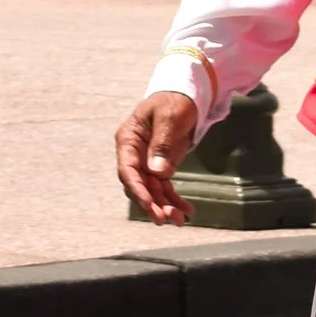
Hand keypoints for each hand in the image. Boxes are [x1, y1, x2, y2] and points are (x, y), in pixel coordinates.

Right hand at [115, 90, 199, 224]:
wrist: (185, 96)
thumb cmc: (173, 101)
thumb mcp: (168, 117)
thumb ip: (161, 143)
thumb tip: (156, 171)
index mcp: (129, 140)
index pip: (127, 170)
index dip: (137, 189)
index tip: (149, 204)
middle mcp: (135, 154)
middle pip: (139, 185)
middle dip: (152, 204)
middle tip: (164, 219)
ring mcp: (147, 163)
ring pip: (153, 192)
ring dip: (165, 207)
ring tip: (181, 220)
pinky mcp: (161, 168)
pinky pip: (165, 189)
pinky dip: (175, 201)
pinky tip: (187, 211)